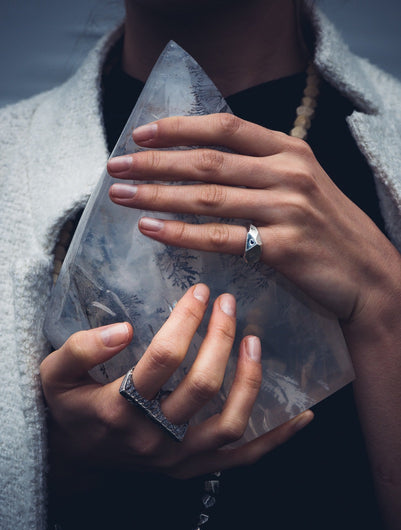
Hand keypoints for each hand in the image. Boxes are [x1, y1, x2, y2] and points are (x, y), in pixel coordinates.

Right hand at [41, 284, 312, 492]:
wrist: (77, 458)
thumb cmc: (71, 408)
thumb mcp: (55, 374)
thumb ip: (80, 349)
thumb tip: (123, 330)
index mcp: (117, 408)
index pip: (162, 359)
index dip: (185, 321)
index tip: (200, 292)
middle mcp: (152, 437)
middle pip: (201, 387)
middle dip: (219, 339)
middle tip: (228, 305)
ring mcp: (178, 458)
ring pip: (229, 424)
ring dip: (250, 381)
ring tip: (256, 342)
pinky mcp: (195, 468)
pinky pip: (243, 457)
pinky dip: (275, 437)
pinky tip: (302, 414)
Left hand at [107, 113, 400, 325]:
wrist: (368, 275)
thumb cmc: (328, 231)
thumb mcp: (302, 185)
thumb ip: (261, 170)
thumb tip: (205, 164)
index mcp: (290, 151)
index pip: (226, 127)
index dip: (179, 127)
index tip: (140, 134)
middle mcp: (288, 173)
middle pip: (207, 161)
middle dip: (155, 162)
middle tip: (116, 168)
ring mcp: (287, 209)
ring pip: (208, 197)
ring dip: (158, 195)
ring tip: (122, 196)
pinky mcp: (283, 247)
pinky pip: (220, 238)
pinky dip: (181, 233)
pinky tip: (152, 229)